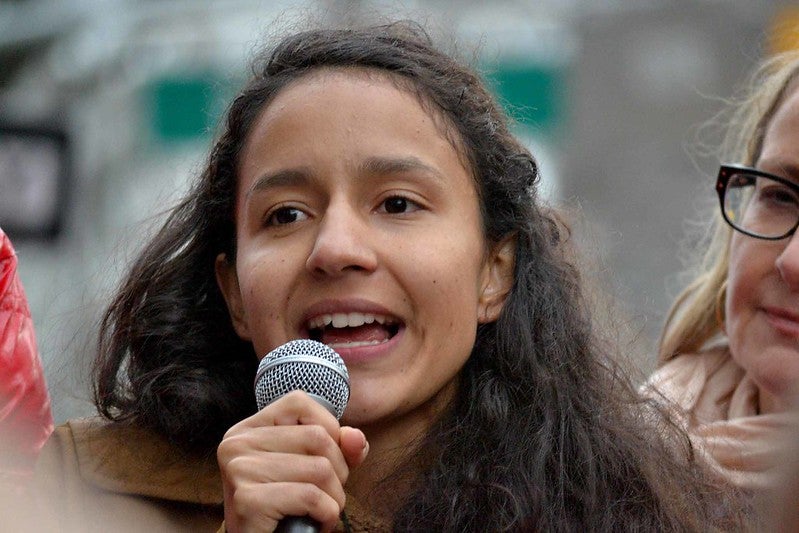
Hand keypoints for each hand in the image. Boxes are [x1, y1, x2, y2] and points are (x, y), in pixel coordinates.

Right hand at [217, 391, 368, 532]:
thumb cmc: (285, 509)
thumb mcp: (313, 470)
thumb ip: (338, 448)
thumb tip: (355, 436)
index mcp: (248, 429)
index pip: (299, 402)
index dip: (327, 429)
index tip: (325, 459)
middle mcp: (237, 443)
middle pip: (317, 437)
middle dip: (337, 471)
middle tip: (324, 495)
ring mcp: (239, 469)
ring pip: (320, 469)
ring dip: (334, 498)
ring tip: (320, 512)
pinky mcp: (248, 499)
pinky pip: (311, 497)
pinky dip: (326, 514)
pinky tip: (315, 524)